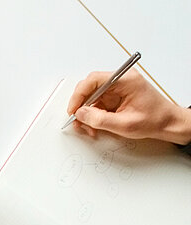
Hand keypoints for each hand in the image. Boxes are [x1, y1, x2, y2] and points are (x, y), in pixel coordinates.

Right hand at [67, 70, 190, 143]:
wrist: (166, 123)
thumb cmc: (154, 120)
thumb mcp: (124, 124)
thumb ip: (99, 119)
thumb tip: (80, 113)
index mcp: (126, 80)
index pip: (94, 79)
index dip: (79, 94)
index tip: (74, 109)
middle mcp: (121, 81)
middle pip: (90, 88)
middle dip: (81, 106)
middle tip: (78, 120)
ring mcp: (118, 89)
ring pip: (92, 98)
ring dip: (87, 113)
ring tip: (89, 127)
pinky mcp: (116, 97)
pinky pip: (98, 103)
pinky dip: (93, 115)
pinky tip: (95, 125)